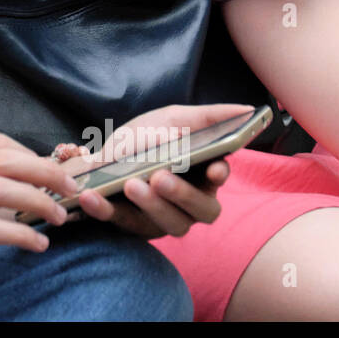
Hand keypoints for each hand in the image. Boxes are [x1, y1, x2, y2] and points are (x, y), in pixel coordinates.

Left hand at [63, 103, 251, 238]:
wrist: (106, 156)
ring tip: (130, 184)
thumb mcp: (173, 119)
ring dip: (150, 206)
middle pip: (200, 210)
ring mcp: (164, 220)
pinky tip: (91, 196)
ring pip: (169, 224)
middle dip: (181, 193)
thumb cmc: (149, 137)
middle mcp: (191, 204)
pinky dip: (105, 211)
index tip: (214, 169)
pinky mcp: (134, 227)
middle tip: (159, 176)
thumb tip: (248, 110)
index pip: (219, 179)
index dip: (218, 175)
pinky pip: (122, 224)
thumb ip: (208, 117)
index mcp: (204, 174)